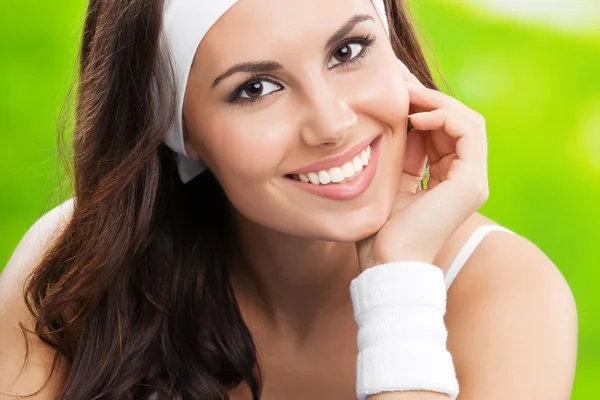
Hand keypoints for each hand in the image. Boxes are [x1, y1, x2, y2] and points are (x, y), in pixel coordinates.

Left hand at [356, 61, 488, 270]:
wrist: (385, 265)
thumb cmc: (379, 230)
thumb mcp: (391, 181)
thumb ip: (403, 154)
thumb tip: (401, 119)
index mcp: (448, 180)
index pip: (443, 132)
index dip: (421, 108)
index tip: (393, 92)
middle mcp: (466, 178)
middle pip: (458, 123)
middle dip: (428, 99)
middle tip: (398, 83)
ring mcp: (473, 180)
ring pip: (467, 122)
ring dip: (436, 102)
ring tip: (405, 94)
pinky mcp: (471, 182)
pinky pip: (467, 131)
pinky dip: (443, 115)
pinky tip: (414, 115)